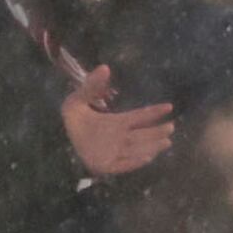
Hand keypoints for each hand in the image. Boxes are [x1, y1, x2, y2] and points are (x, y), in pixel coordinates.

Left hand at [60, 67, 171, 182]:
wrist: (60, 141)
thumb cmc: (75, 121)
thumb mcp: (78, 99)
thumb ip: (91, 86)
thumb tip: (105, 67)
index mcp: (118, 122)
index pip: (139, 116)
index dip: (154, 112)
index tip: (169, 106)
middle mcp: (122, 137)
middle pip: (143, 134)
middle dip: (157, 131)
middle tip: (171, 127)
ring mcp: (117, 152)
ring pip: (138, 149)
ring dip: (152, 146)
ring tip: (166, 142)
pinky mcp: (109, 164)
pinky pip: (125, 164)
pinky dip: (135, 162)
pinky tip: (146, 158)